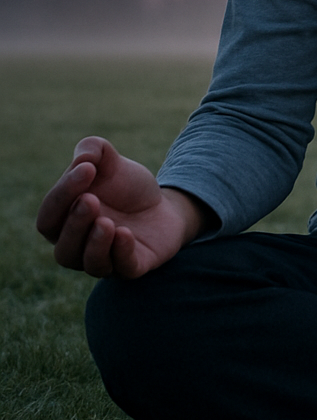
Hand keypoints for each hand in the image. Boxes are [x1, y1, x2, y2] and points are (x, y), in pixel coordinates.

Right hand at [36, 136, 212, 278]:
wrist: (163, 206)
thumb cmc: (127, 188)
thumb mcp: (112, 163)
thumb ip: (93, 151)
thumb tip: (83, 156)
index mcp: (65, 222)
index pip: (50, 217)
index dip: (62, 194)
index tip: (87, 169)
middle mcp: (80, 247)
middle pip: (64, 248)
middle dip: (75, 224)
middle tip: (91, 199)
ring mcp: (107, 260)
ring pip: (89, 264)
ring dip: (94, 244)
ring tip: (106, 222)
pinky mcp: (134, 266)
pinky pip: (123, 268)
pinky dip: (121, 253)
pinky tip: (125, 233)